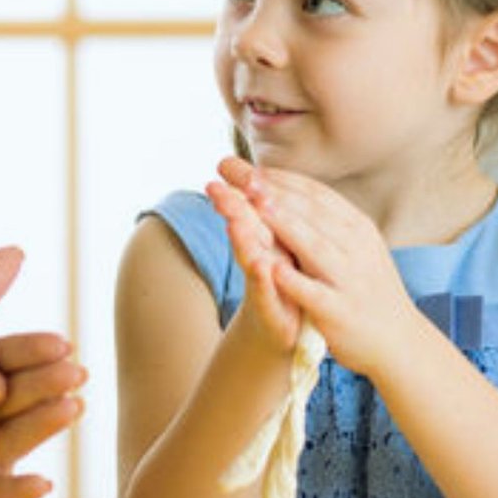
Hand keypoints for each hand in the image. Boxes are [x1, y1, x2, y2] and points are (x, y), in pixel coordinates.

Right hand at [205, 176, 301, 352]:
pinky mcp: (272, 311)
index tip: (226, 164)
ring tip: (234, 221)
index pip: (251, 208)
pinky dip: (263, 280)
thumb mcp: (277, 247)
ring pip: (251, 258)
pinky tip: (262, 264)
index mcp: (267, 238)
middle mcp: (259, 258)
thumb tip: (258, 177)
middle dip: (231, 208)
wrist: (283, 333)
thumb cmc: (282, 285)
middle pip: (244, 229)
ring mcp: (264, 285)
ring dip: (242, 239)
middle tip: (213, 188)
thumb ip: (267, 216)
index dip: (241, 188)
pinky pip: (267, 294)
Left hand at [217, 157, 420, 378]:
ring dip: (285, 225)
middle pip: (312, 214)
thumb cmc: (367, 287)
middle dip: (278, 194)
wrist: (399, 340)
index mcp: (357, 228)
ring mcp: (349, 279)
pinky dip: (294, 281)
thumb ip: (327, 219)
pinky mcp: (340, 311)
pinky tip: (272, 269)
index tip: (252, 168)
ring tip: (256, 206)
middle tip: (245, 177)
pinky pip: (314, 293)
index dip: (284, 180)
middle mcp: (356, 248)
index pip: (317, 196)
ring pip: (314, 247)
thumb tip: (289, 186)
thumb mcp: (356, 245)